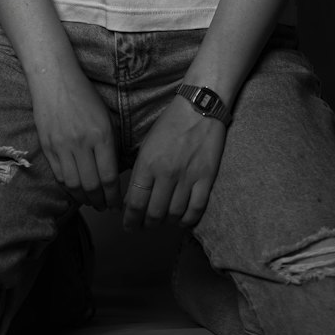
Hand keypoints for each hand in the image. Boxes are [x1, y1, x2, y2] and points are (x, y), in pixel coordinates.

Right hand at [31, 68, 121, 212]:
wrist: (54, 78)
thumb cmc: (84, 94)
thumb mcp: (106, 116)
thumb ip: (110, 143)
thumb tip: (114, 171)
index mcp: (101, 135)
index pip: (109, 176)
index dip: (114, 195)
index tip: (118, 203)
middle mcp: (81, 143)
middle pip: (92, 185)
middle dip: (101, 201)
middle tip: (105, 207)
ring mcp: (62, 146)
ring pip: (74, 184)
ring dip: (84, 199)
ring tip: (91, 202)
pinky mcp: (47, 146)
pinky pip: (58, 175)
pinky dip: (68, 188)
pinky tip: (75, 190)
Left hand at [123, 95, 225, 231]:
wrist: (199, 107)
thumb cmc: (170, 124)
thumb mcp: (146, 145)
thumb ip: (139, 172)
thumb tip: (131, 199)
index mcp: (147, 163)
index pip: (135, 203)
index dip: (130, 220)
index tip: (129, 226)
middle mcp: (166, 173)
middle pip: (154, 213)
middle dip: (146, 225)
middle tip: (144, 226)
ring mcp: (187, 177)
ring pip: (174, 214)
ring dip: (166, 223)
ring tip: (163, 221)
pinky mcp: (206, 178)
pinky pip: (196, 209)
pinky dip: (187, 220)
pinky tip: (181, 219)